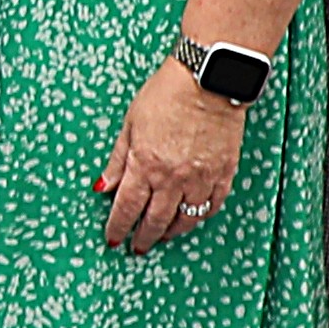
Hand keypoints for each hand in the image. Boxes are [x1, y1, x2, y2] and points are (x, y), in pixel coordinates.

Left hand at [98, 65, 248, 255]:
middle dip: (144, 237)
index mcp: (145, 165)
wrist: (209, 81)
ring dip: (172, 231)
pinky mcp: (224, 172)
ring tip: (163, 234)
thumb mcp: (130, 125)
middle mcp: (173, 177)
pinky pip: (213, 205)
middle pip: (156, 220)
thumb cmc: (167, 95)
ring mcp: (201, 177)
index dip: (118, 227)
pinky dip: (201, 215)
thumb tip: (103, 186)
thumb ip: (117, 161)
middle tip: (138, 246)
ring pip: (186, 218)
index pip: (127, 208)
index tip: (113, 239)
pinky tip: (193, 217)